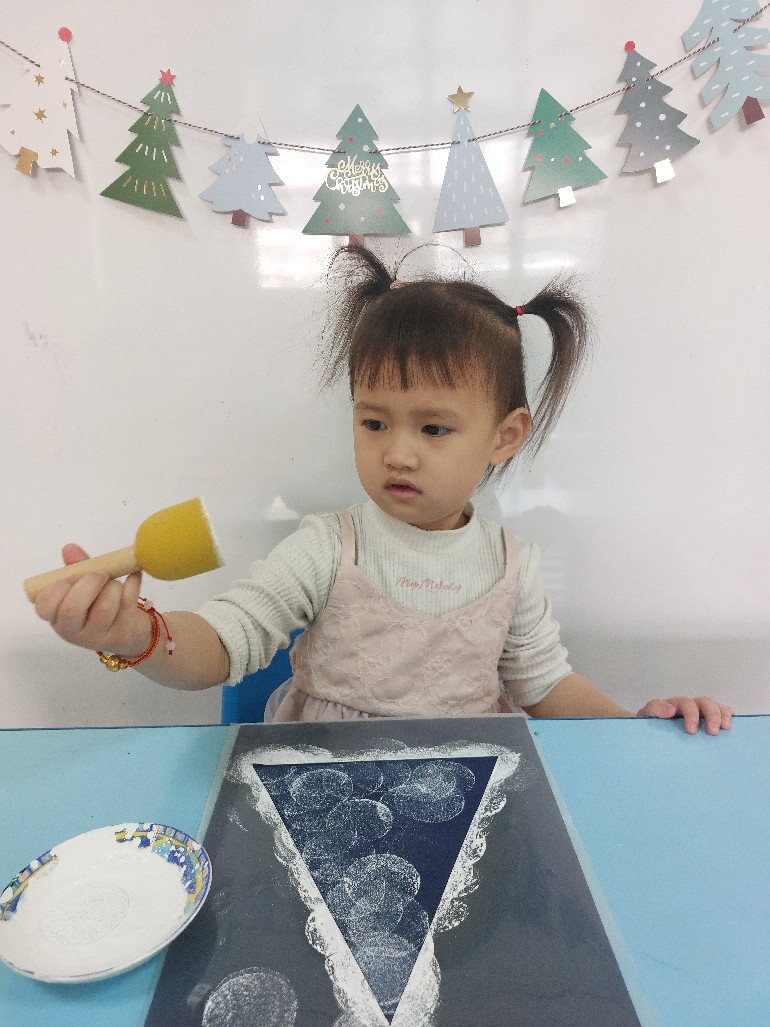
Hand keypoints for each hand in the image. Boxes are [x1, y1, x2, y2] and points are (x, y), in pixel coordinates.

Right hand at [34, 544, 151, 657]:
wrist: (128, 634)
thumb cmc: (99, 606)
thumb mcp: (83, 588)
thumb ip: (75, 568)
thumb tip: (69, 548)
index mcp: (58, 618)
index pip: (45, 606)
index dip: (59, 586)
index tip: (73, 576)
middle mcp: (73, 631)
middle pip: (72, 608)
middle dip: (88, 583)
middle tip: (99, 574)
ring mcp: (98, 635)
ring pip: (104, 606)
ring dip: (113, 586)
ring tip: (114, 584)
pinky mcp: (122, 632)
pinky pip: (128, 603)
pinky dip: (132, 583)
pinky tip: (133, 575)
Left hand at [637, 696, 733, 735]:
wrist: (647, 731)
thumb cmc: (649, 724)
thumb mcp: (646, 715)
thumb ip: (654, 709)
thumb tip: (670, 710)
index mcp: (673, 704)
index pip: (685, 703)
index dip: (691, 715)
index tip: (691, 731)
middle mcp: (688, 706)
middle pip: (704, 702)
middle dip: (711, 715)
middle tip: (713, 732)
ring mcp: (698, 711)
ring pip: (713, 705)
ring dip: (722, 714)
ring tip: (727, 728)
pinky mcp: (704, 719)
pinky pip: (718, 712)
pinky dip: (726, 713)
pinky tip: (732, 721)